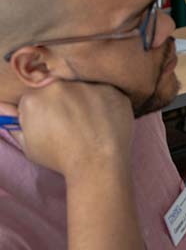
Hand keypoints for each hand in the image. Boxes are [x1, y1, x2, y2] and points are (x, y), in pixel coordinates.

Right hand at [16, 81, 133, 178]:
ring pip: (85, 89)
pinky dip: (107, 104)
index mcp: (34, 98)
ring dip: (87, 102)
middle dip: (66, 103)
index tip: (55, 123)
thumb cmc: (61, 159)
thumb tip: (4, 107)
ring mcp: (87, 85)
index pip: (37, 97)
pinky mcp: (111, 89)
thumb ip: (17, 123)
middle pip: (60, 89)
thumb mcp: (29, 145)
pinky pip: (107, 93)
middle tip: (75, 124)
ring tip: (92, 124)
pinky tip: (106, 121)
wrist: (98, 164)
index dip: (46, 111)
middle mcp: (59, 86)